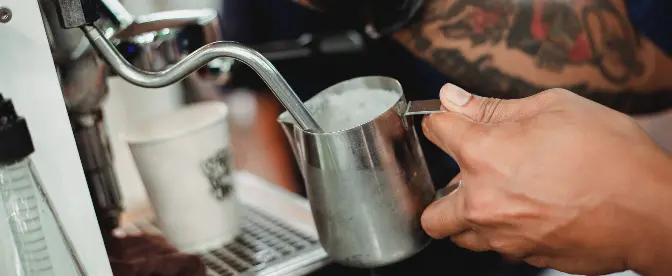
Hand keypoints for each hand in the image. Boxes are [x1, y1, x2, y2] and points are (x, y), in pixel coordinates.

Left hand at [421, 84, 671, 274]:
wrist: (652, 210)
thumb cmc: (611, 155)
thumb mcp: (553, 108)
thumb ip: (491, 108)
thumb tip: (453, 98)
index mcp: (484, 154)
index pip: (436, 130)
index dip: (442, 120)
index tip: (449, 121)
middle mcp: (483, 201)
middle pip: (431, 211)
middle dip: (442, 193)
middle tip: (468, 177)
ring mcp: (502, 236)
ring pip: (460, 235)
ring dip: (468, 217)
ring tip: (500, 197)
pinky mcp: (524, 256)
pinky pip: (496, 247)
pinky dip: (502, 231)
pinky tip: (530, 211)